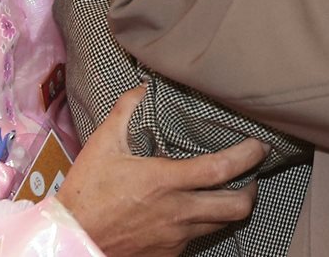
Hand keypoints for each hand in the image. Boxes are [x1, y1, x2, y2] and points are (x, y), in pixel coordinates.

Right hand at [57, 86, 267, 256]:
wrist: (69, 239)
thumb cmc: (86, 192)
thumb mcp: (102, 144)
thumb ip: (125, 111)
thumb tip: (142, 88)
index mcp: (165, 180)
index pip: (222, 169)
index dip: (248, 156)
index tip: (259, 145)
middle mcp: (178, 212)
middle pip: (236, 206)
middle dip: (252, 190)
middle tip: (251, 175)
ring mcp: (175, 238)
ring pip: (221, 225)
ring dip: (230, 209)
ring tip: (228, 193)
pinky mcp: (168, 255)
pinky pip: (197, 240)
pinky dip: (203, 225)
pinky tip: (194, 214)